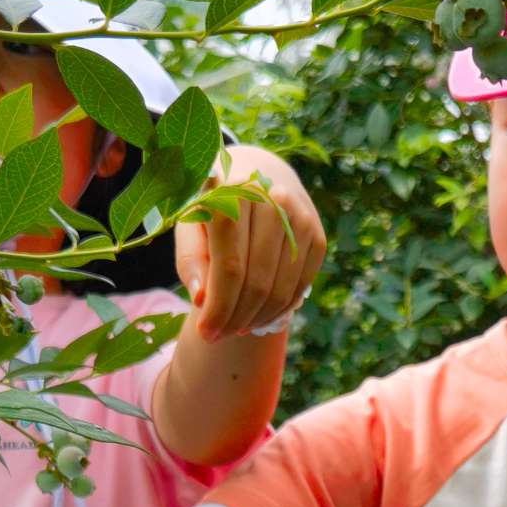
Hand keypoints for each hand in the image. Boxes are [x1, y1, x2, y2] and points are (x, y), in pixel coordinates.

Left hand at [174, 144, 325, 342]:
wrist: (256, 172)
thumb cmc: (213, 206)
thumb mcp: (190, 225)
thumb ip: (191, 260)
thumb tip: (201, 299)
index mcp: (233, 195)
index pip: (230, 268)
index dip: (218, 309)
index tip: (206, 334)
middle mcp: (272, 201)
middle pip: (257, 283)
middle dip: (236, 319)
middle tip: (220, 335)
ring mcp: (300, 217)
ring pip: (280, 290)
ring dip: (257, 318)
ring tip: (237, 327)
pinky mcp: (316, 233)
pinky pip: (300, 285)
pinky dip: (279, 308)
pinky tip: (259, 314)